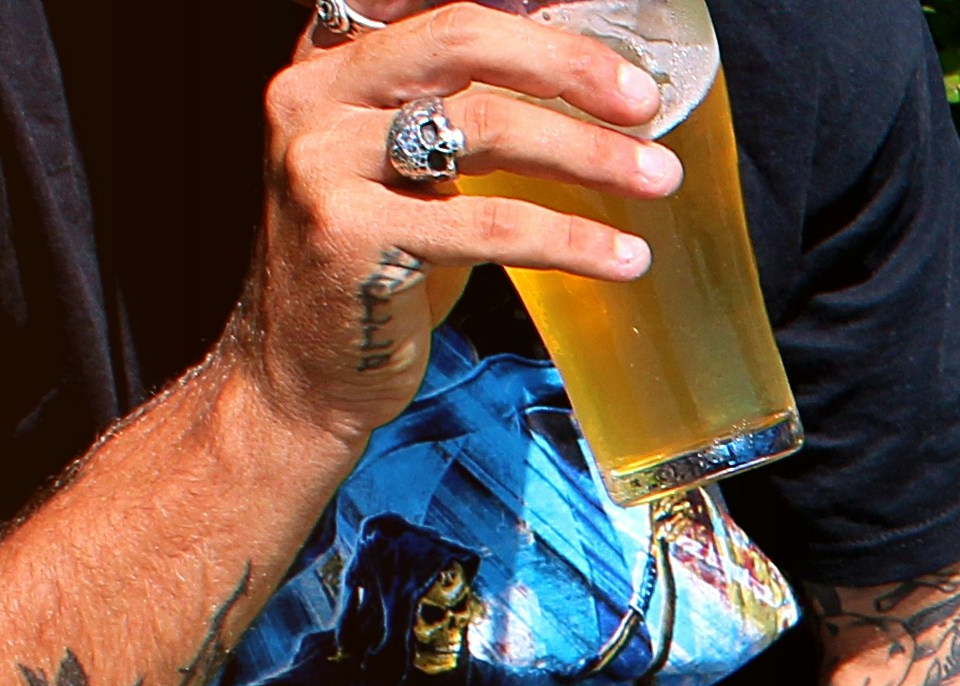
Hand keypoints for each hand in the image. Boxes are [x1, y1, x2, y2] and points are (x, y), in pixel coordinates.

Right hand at [222, 1, 674, 447]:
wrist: (301, 375)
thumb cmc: (377, 264)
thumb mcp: (406, 166)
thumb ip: (460, 107)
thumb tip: (586, 76)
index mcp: (332, 59)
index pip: (437, 4)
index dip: (524, 8)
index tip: (602, 26)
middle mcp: (315, 93)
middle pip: (462, 37)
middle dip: (567, 62)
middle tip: (643, 100)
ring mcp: (323, 161)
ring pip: (484, 127)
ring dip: (588, 153)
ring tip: (658, 176)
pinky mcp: (348, 236)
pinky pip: (488, 224)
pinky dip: (570, 240)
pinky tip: (624, 257)